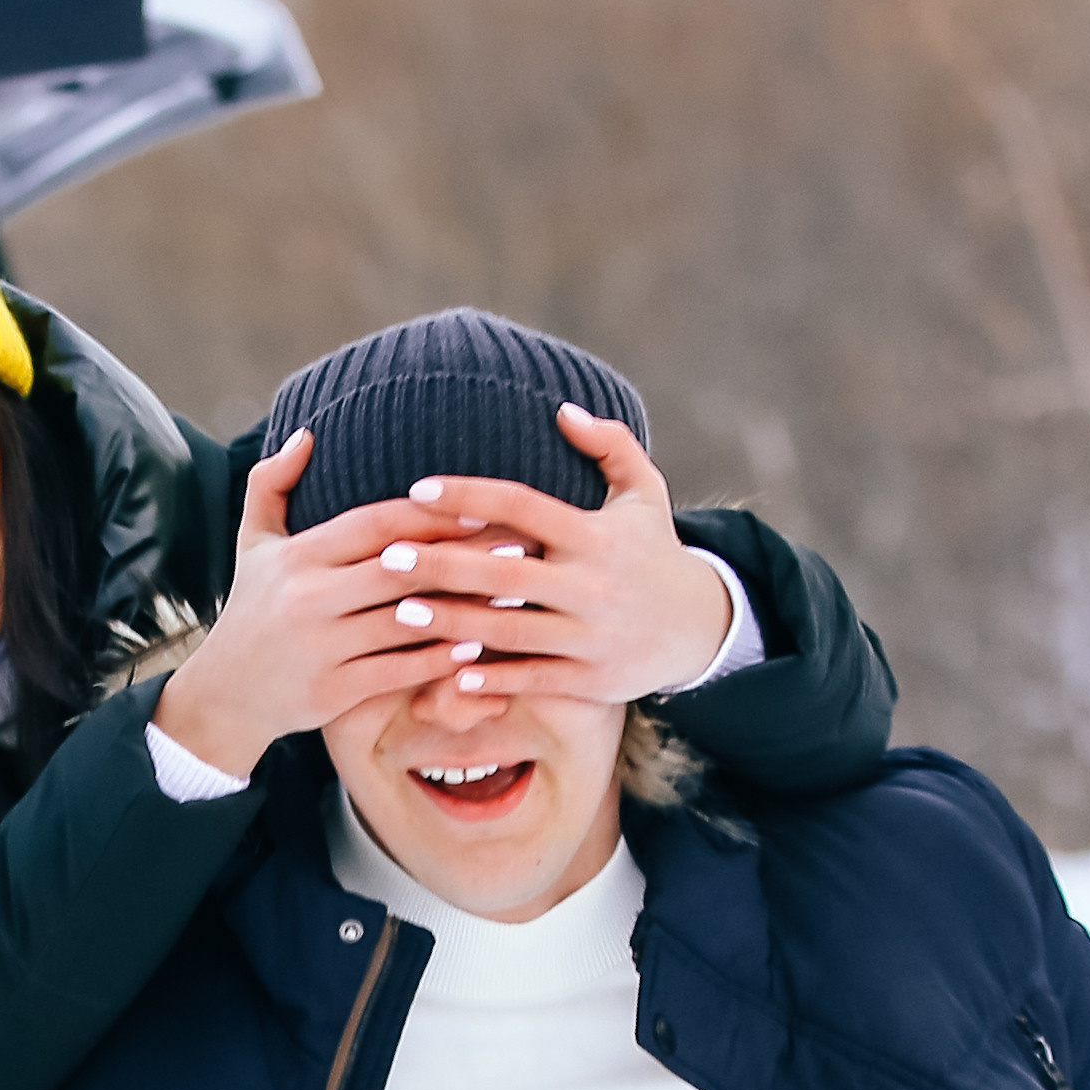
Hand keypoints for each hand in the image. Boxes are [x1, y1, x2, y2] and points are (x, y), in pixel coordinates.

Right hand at [152, 430, 499, 780]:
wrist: (224, 695)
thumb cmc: (250, 611)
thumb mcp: (251, 544)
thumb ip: (271, 484)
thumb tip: (306, 434)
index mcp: (297, 556)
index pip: (375, 523)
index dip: (432, 515)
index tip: (483, 508)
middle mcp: (307, 597)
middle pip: (399, 568)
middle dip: (462, 556)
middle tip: (518, 546)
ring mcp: (320, 646)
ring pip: (406, 622)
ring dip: (463, 609)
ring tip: (512, 596)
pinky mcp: (332, 691)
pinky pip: (398, 670)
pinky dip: (439, 660)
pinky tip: (478, 647)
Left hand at [360, 405, 732, 710]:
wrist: (699, 628)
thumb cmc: (654, 553)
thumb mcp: (645, 494)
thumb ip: (610, 446)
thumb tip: (563, 410)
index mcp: (595, 535)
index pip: (522, 506)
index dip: (469, 495)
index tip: (419, 489)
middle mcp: (592, 585)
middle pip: (505, 573)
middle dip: (444, 565)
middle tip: (389, 557)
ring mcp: (591, 636)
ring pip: (510, 631)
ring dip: (453, 623)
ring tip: (401, 613)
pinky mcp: (591, 679)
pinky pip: (531, 678)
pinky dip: (490, 678)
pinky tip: (445, 669)